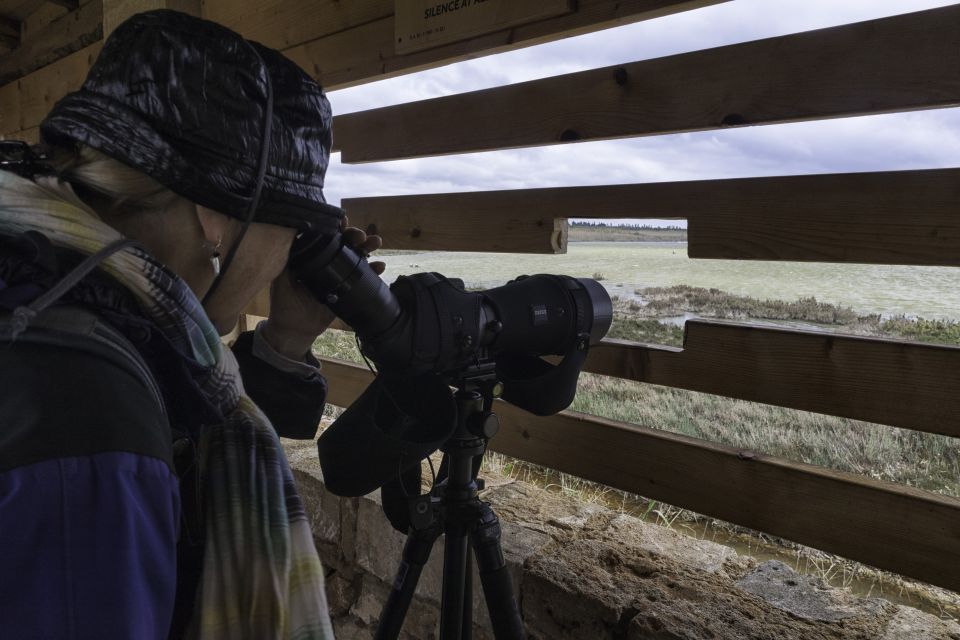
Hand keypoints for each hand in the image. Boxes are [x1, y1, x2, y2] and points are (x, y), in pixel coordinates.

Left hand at [261, 218, 383, 360]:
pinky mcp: (350, 290)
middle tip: (361, 236)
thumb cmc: (285, 301)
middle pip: (346, 243)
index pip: (327, 237)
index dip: (337, 228)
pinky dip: (374, 271)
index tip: (343, 221)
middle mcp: (329, 262)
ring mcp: (342, 276)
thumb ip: (287, 258)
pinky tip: (380, 267)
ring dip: (369, 248)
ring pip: (358, 256)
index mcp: (314, 256)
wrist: (295, 329)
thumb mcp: (282, 277)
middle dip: (356, 235)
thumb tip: (291, 233)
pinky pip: (365, 278)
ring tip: (376, 243)